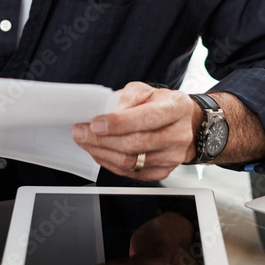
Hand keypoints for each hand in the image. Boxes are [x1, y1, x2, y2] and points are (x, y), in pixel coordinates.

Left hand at [72, 82, 198, 180]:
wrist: (183, 124)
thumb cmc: (161, 105)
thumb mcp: (145, 90)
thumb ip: (126, 97)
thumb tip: (108, 111)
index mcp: (176, 108)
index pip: (148, 118)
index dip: (120, 123)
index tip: (95, 123)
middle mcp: (178, 135)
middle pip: (136, 143)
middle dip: (103, 139)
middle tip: (81, 132)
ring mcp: (172, 157)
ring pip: (132, 162)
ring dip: (102, 152)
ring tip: (85, 141)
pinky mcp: (163, 172)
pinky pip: (131, 173)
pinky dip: (110, 163)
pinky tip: (100, 152)